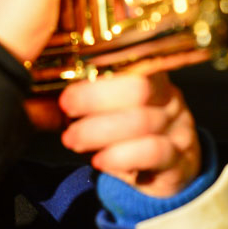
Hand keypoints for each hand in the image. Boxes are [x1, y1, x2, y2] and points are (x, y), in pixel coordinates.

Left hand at [59, 72, 200, 197]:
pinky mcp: (179, 161)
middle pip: (139, 87)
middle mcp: (169, 97)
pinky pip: (152, 152)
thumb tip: (48, 84)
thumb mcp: (115, 106)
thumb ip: (92, 93)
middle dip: (95, 97)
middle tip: (66, 107)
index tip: (70, 73)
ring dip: (99, 131)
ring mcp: (178, 129)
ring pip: (141, 122)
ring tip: (73, 139)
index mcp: (152, 76)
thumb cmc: (129, 132)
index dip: (102, 63)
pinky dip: (120, 156)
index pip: (134, 58)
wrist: (167, 170)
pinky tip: (99, 161)